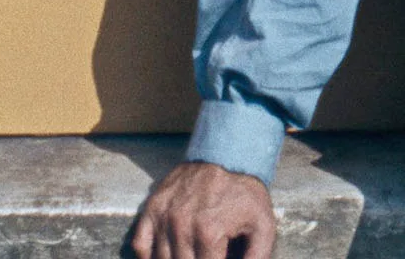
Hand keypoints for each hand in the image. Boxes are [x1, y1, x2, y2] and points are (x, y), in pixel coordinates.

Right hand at [129, 160, 275, 258]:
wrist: (226, 156)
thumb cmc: (245, 193)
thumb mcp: (263, 224)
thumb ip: (257, 256)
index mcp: (209, 232)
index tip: (219, 257)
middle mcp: (181, 226)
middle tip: (206, 254)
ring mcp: (164, 217)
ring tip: (192, 253)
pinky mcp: (152, 208)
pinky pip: (140, 245)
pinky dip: (149, 257)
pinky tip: (166, 256)